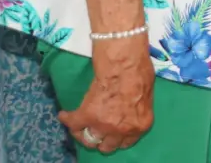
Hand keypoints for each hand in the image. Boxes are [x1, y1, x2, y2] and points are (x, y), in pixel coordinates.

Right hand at [59, 37, 154, 153]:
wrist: (125, 64)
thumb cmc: (140, 74)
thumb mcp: (145, 99)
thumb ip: (136, 113)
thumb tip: (129, 113)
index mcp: (139, 126)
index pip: (124, 143)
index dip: (116, 138)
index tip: (111, 133)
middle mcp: (121, 130)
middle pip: (107, 146)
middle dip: (102, 139)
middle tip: (96, 129)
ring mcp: (103, 125)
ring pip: (89, 140)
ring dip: (83, 133)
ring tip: (80, 125)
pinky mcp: (87, 116)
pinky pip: (73, 124)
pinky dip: (67, 119)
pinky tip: (64, 115)